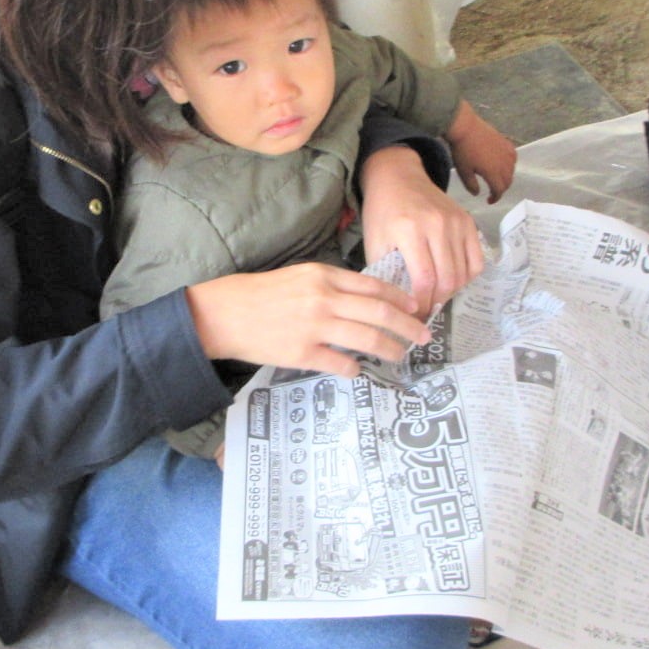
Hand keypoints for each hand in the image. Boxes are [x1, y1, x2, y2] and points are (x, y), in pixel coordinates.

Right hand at [187, 264, 429, 376]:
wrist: (225, 313)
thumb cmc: (262, 294)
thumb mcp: (300, 276)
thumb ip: (332, 285)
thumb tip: (366, 301)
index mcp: (324, 276)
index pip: (373, 287)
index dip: (399, 299)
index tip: (415, 308)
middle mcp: (323, 299)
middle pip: (380, 313)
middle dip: (408, 326)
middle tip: (423, 336)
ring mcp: (314, 327)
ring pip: (367, 339)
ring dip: (389, 349)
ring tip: (399, 355)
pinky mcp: (302, 353)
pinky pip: (341, 364)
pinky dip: (355, 369)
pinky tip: (358, 371)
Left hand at [357, 144, 485, 313]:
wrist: (398, 177)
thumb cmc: (382, 212)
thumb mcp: (374, 242)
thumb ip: (385, 272)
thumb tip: (398, 305)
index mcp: (409, 230)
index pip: (424, 279)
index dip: (422, 304)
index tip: (415, 316)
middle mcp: (437, 225)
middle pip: (447, 279)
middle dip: (437, 301)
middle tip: (426, 310)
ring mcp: (456, 222)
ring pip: (463, 273)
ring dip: (451, 292)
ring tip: (436, 296)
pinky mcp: (468, 221)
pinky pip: (476, 260)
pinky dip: (467, 277)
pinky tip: (452, 279)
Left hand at [446, 101, 516, 202]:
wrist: (465, 127)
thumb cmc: (462, 150)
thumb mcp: (463, 172)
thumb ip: (471, 185)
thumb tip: (478, 194)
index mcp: (493, 173)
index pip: (499, 190)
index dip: (495, 198)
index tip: (489, 200)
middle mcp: (504, 164)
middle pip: (508, 182)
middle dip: (501, 189)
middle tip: (493, 191)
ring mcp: (506, 152)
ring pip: (512, 170)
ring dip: (506, 178)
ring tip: (497, 179)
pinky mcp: (506, 142)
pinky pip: (513, 157)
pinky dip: (510, 164)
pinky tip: (503, 164)